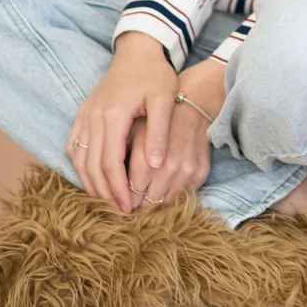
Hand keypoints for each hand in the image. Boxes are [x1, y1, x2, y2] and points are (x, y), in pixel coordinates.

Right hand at [66, 32, 176, 212]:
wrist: (138, 50)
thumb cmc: (155, 74)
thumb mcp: (164, 100)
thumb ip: (158, 132)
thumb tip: (155, 165)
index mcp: (113, 114)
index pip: (110, 162)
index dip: (118, 189)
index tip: (130, 209)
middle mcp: (93, 116)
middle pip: (92, 165)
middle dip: (104, 193)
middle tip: (120, 212)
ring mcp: (85, 114)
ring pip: (79, 158)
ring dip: (91, 183)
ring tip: (107, 201)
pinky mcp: (83, 113)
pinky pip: (74, 146)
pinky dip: (81, 166)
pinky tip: (93, 179)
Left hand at [125, 57, 226, 208]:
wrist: (193, 102)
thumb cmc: (158, 115)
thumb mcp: (135, 129)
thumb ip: (120, 154)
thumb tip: (105, 179)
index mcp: (148, 157)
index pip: (131, 190)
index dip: (122, 194)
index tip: (116, 196)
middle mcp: (169, 167)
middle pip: (146, 201)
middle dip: (134, 202)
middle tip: (127, 201)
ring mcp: (187, 171)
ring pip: (164, 202)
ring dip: (152, 203)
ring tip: (143, 199)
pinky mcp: (201, 173)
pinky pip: (182, 196)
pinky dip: (169, 197)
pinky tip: (161, 190)